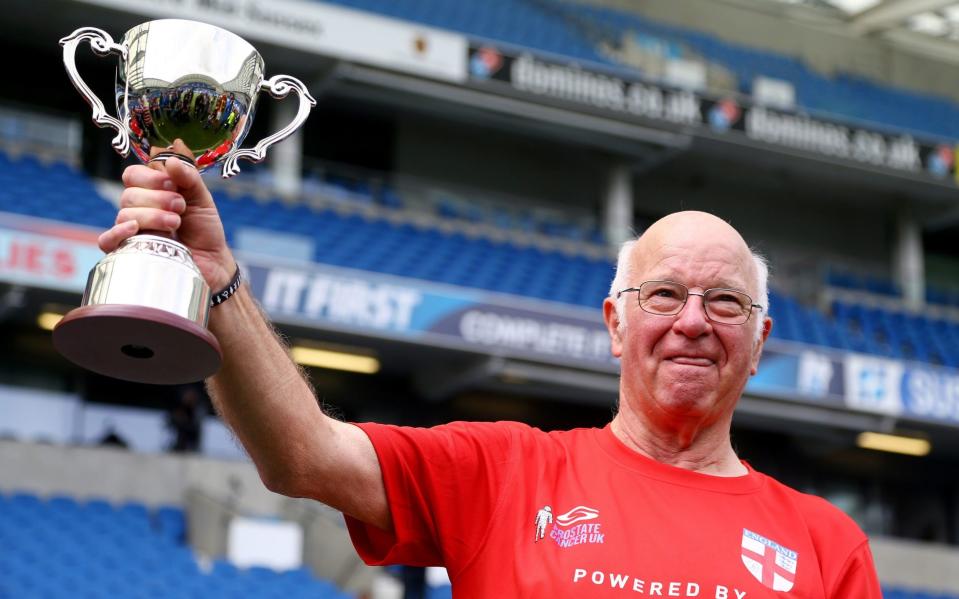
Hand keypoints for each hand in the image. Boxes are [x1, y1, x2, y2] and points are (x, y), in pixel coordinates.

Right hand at [98, 139, 235, 289]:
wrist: (213, 262)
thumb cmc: (205, 230)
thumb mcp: (202, 198)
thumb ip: (188, 174)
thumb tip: (173, 146)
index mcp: (151, 193)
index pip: (133, 174)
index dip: (151, 177)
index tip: (173, 184)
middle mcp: (138, 210)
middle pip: (129, 194)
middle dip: (158, 198)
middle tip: (181, 207)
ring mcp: (131, 231)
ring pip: (124, 214)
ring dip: (153, 216)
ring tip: (176, 223)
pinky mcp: (129, 252)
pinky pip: (106, 240)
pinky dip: (117, 232)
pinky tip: (135, 229)